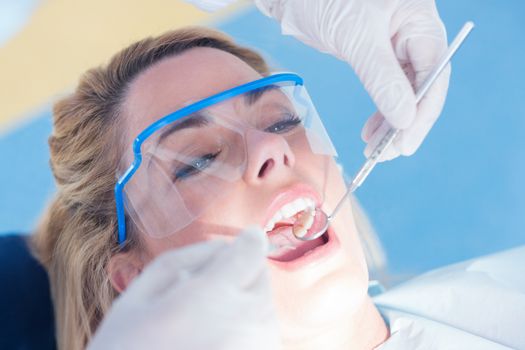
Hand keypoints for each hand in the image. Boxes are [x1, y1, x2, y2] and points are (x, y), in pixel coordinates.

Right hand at [87, 227, 280, 349]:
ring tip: (201, 328)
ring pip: (263, 306)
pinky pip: (262, 333)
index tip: (234, 250)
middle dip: (237, 276)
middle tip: (201, 296)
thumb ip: (182, 259)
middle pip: (260, 275)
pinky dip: (245, 331)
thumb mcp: (136, 299)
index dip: (244, 243)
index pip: (252, 249)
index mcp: (215, 295)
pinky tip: (211, 345)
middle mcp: (249, 320)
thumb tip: (222, 245)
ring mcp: (260, 347)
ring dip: (241, 306)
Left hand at [255, 0, 449, 160]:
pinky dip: (380, 112)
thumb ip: (382, 78)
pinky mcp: (376, 57)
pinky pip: (387, 90)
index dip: (422, 112)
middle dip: (406, 123)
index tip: (405, 142)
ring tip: (374, 148)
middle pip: (422, 87)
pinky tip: (369, 131)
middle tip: (386, 154)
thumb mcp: (356, 37)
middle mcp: (414, 35)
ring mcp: (396, 47)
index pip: (434, 74)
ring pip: (404, 93)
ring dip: (392, 123)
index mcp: (420, 22)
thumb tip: (405, 119)